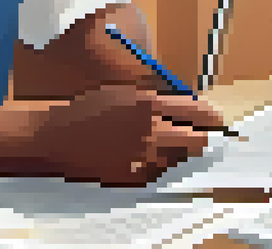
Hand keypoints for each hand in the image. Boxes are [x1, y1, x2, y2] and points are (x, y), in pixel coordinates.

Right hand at [29, 84, 228, 185]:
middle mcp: (152, 133)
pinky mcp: (135, 179)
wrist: (56, 139)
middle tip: (190, 134)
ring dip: (175, 152)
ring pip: (179, 159)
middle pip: (199, 141)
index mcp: (151, 104)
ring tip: (153, 144)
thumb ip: (160, 99)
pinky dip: (155, 166)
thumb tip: (192, 107)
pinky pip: (159, 173)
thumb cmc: (90, 108)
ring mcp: (144, 159)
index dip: (213, 118)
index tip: (215, 121)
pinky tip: (136, 156)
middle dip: (198, 137)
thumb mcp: (125, 91)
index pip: (204, 115)